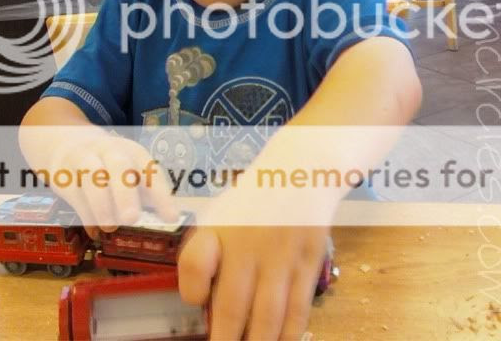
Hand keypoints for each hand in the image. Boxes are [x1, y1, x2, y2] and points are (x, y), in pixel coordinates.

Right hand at [45, 132, 178, 235]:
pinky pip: (75, 193)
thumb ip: (142, 194)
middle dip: (126, 193)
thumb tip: (159, 225)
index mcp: (134, 152)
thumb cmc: (109, 165)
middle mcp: (111, 151)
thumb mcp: (129, 171)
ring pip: (93, 177)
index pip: (151, 171)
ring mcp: (85, 159)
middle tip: (132, 218)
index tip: (171, 218)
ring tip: (109, 227)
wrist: (68, 144)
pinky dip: (85, 214)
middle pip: (120, 166)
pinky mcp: (64, 173)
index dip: (161, 195)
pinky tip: (94, 231)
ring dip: (102, 204)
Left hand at [177, 187, 329, 339]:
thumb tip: (202, 303)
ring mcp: (281, 256)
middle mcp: (247, 245)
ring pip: (268, 314)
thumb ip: (206, 255)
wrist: (299, 175)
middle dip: (225, 340)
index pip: (195, 263)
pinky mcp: (309, 263)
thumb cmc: (251, 205)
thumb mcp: (219, 217)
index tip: (197, 304)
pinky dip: (289, 333)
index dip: (192, 290)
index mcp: (218, 230)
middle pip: (232, 304)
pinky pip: (299, 307)